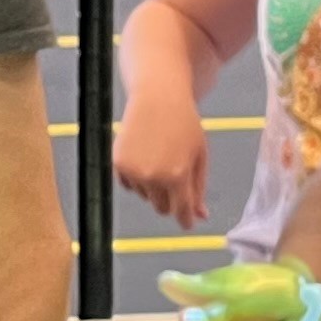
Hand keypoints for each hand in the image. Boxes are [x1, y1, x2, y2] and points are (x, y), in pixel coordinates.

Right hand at [113, 90, 211, 225]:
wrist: (157, 97)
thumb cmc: (185, 124)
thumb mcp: (199, 155)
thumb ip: (198, 188)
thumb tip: (201, 216)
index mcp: (178, 176)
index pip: (181, 211)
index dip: (185, 220)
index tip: (187, 224)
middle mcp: (154, 177)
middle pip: (162, 208)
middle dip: (170, 200)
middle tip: (174, 179)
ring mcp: (134, 172)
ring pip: (145, 196)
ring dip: (153, 187)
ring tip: (159, 158)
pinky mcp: (119, 164)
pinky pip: (129, 185)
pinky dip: (137, 178)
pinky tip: (144, 156)